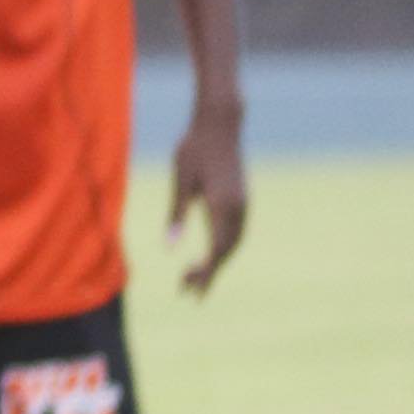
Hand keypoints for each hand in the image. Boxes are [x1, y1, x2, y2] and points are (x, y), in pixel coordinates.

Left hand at [168, 106, 248, 295]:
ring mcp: (244, 202)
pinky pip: (237, 231)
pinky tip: (211, 253)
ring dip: (218, 261)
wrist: (219, 123)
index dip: (204, 272)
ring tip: (195, 277)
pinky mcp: (243, 197)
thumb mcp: (181, 181)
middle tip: (186, 290)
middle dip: (209, 273)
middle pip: (227, 251)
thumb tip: (169, 248)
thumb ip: (176, 215)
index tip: (186, 288)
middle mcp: (238, 207)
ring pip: (234, 242)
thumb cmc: (194, 148)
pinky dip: (225, 247)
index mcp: (222, 205)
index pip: (216, 250)